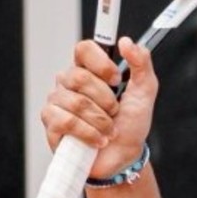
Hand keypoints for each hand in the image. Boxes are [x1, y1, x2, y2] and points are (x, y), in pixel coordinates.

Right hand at [41, 37, 158, 177]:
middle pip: (79, 77)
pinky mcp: (51, 122)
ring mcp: (57, 100)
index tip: (117, 79)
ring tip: (109, 129)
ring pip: (76, 102)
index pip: (84, 48)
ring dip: (101, 121)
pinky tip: (98, 140)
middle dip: (106, 99)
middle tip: (115, 111)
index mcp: (91, 69)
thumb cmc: (131, 123)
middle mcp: (70, 81)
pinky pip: (67, 121)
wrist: (123, 155)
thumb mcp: (145, 91)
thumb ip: (141, 63)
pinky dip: (89, 134)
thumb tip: (126, 42)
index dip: (100, 63)